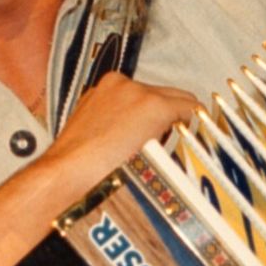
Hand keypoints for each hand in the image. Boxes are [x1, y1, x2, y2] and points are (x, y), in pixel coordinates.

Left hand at [39, 74, 198, 202]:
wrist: (67, 176)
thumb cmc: (104, 177)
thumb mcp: (155, 164)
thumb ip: (177, 144)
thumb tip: (187, 139)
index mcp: (153, 105)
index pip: (192, 106)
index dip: (198, 123)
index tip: (199, 132)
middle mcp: (134, 89)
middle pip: (173, 95)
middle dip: (176, 115)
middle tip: (177, 139)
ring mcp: (113, 88)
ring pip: (148, 93)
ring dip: (152, 111)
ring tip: (146, 140)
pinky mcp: (96, 92)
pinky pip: (125, 95)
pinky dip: (130, 108)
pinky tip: (125, 133)